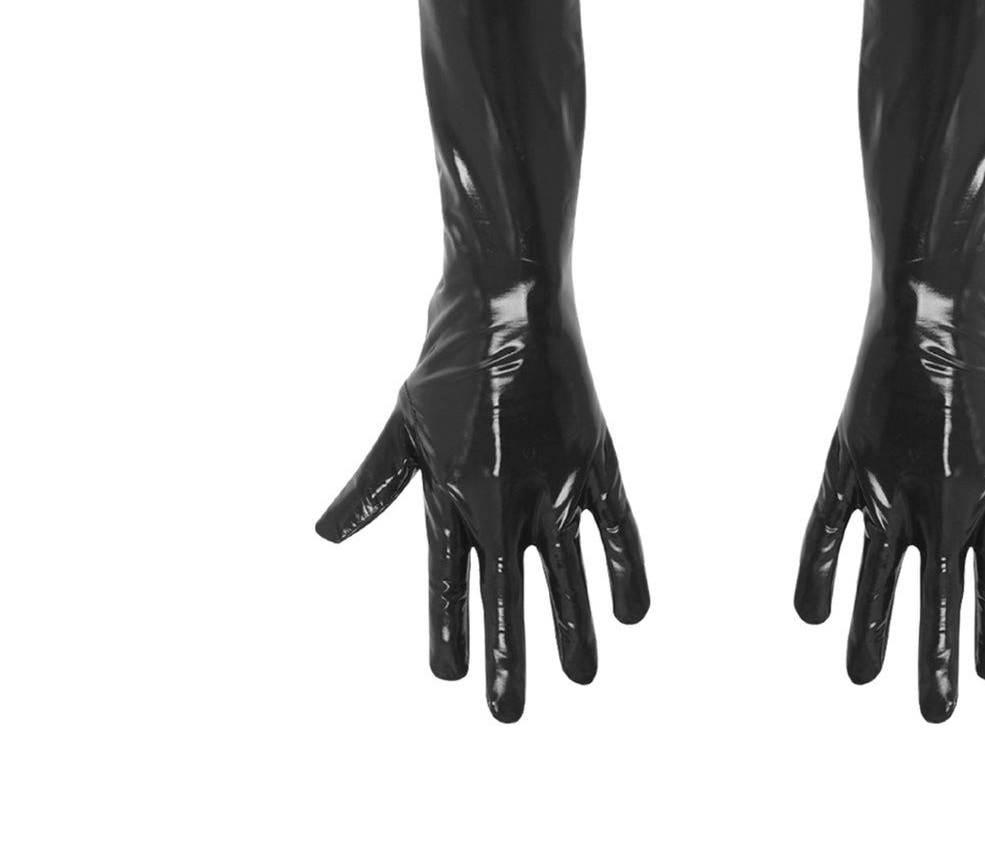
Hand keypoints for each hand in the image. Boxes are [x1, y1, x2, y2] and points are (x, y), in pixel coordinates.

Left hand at [316, 281, 648, 721]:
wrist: (511, 299)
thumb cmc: (451, 357)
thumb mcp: (402, 423)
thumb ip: (373, 484)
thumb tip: (324, 534)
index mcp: (453, 491)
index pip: (448, 580)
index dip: (451, 629)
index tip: (451, 675)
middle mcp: (504, 496)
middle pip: (506, 592)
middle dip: (509, 656)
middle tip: (507, 713)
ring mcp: (555, 479)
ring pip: (566, 572)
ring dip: (572, 628)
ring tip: (581, 678)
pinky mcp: (595, 457)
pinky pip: (618, 527)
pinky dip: (626, 569)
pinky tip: (633, 614)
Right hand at [794, 278, 984, 721]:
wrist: (933, 300)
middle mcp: (939, 495)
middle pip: (936, 592)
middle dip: (934, 656)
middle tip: (934, 715)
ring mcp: (889, 479)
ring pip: (876, 572)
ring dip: (871, 627)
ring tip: (863, 677)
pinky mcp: (849, 457)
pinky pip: (824, 526)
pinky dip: (816, 568)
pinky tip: (810, 612)